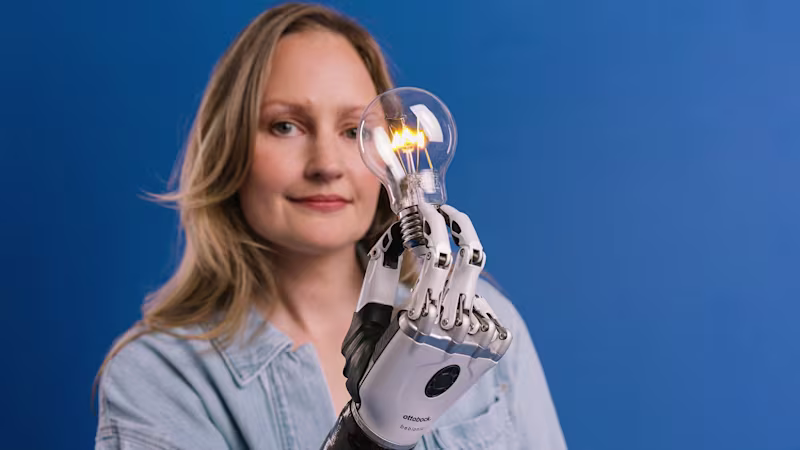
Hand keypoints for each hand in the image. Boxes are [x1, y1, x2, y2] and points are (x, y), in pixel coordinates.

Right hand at [322, 203, 511, 449]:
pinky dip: (467, 306)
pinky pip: (485, 308)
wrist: (398, 420)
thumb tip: (398, 233)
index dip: (431, 224)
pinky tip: (452, 324)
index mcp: (421, 321)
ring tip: (436, 304)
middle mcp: (456, 330)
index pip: (438, 257)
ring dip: (455, 282)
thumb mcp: (366, 322)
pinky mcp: (494, 350)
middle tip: (446, 215)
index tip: (425, 209)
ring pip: (474, 285)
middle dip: (458, 226)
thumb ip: (381, 276)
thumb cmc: (375, 369)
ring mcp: (480, 341)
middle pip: (471, 259)